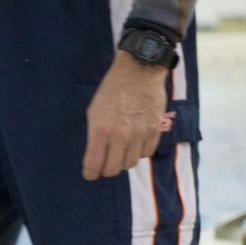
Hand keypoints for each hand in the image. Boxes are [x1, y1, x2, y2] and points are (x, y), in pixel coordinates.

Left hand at [81, 50, 168, 180]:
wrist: (139, 70)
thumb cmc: (112, 91)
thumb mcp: (94, 112)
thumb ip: (94, 137)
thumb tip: (95, 159)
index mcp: (100, 130)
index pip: (94, 165)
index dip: (90, 173)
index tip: (90, 173)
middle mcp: (120, 135)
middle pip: (113, 170)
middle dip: (106, 170)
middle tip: (105, 164)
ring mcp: (139, 134)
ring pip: (130, 164)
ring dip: (124, 160)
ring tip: (121, 150)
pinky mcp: (155, 130)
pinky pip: (147, 153)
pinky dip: (139, 152)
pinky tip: (135, 143)